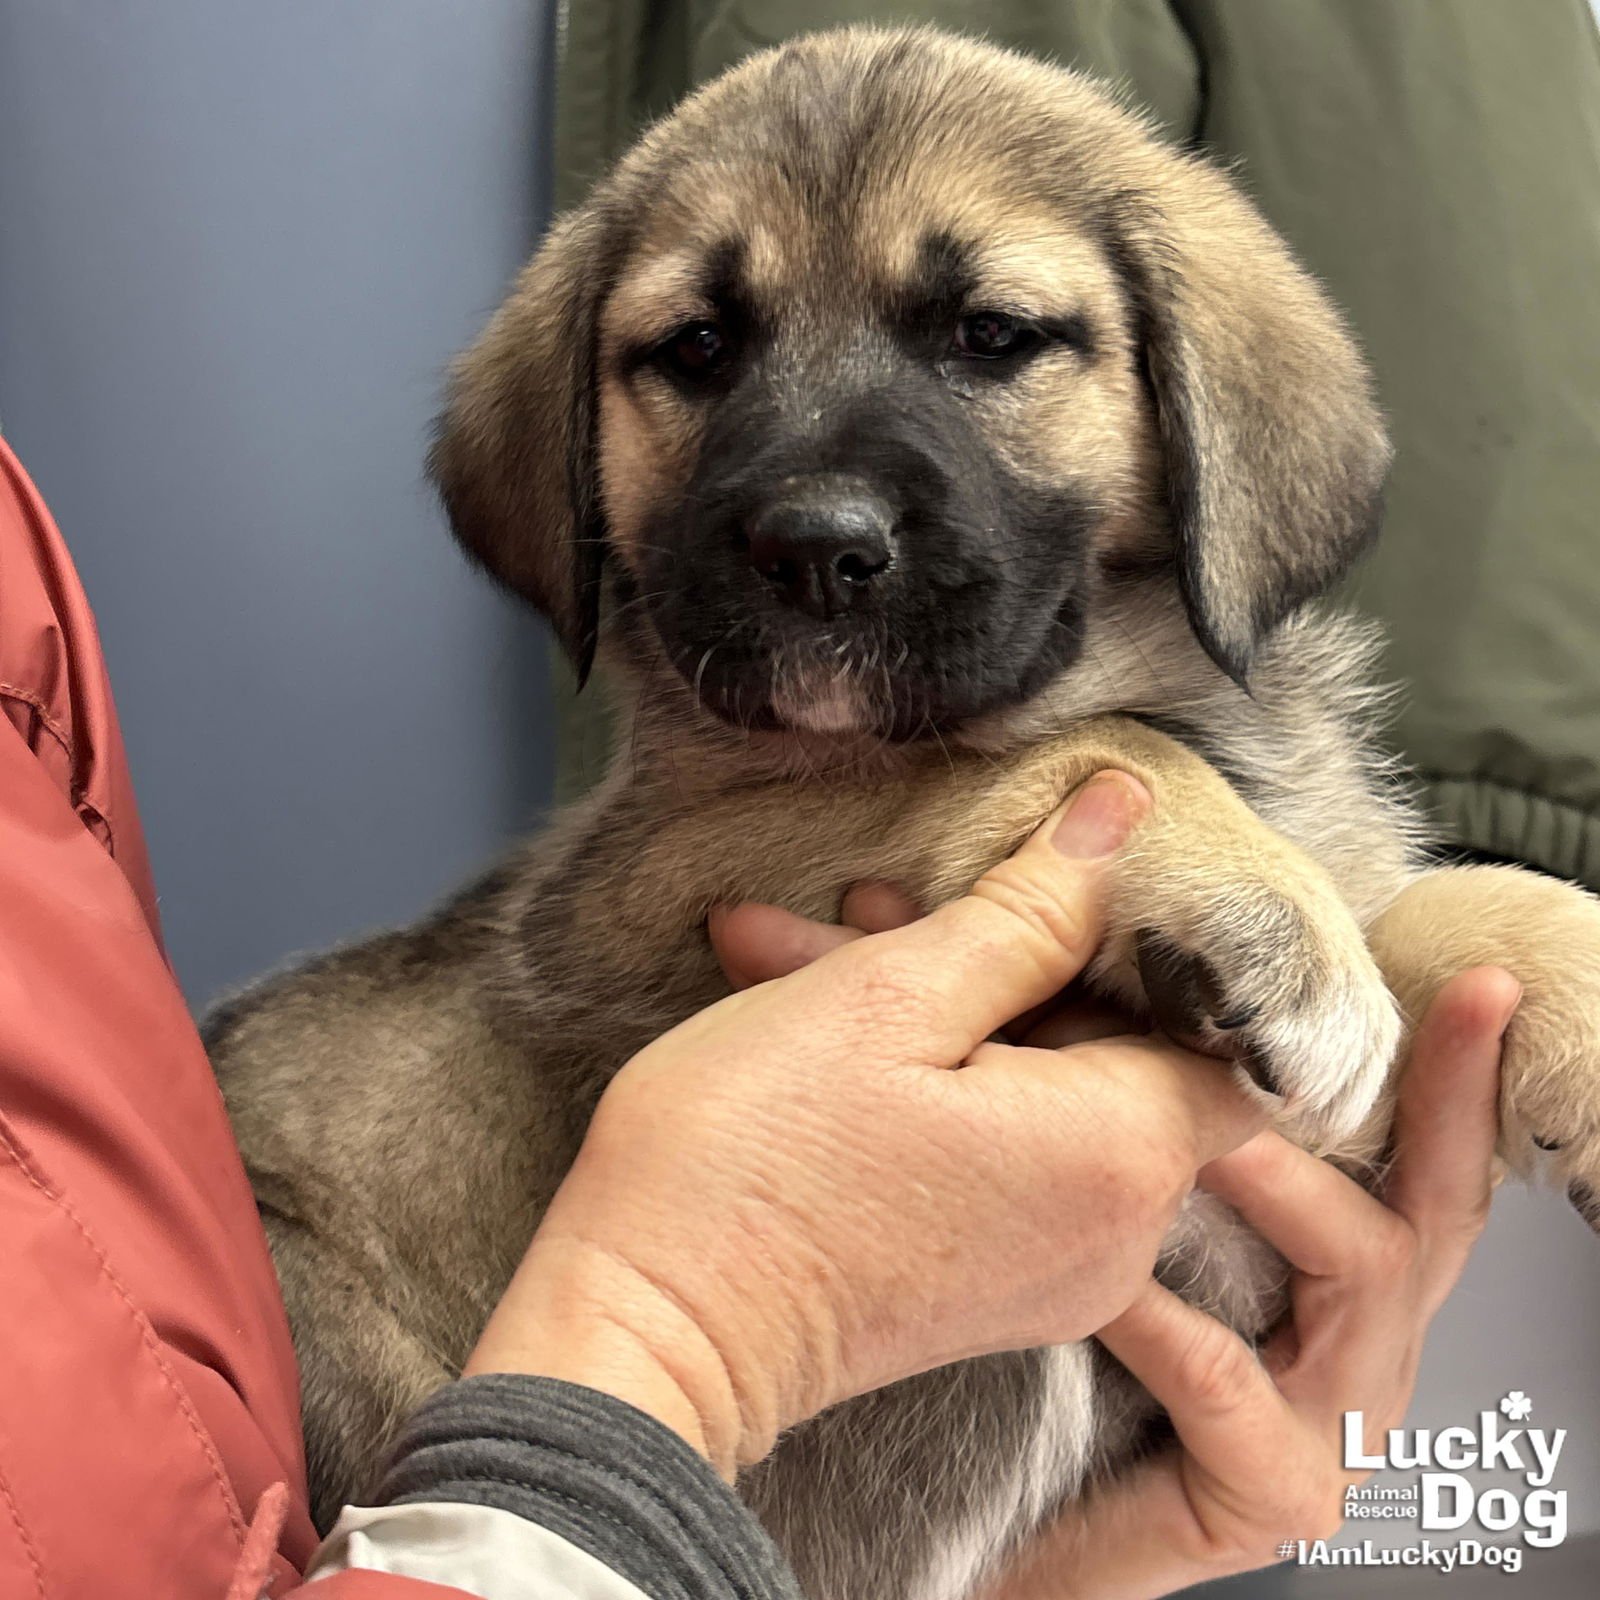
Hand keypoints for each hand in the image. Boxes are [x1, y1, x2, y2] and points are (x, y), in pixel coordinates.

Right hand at [465, 772, 1264, 1475]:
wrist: (647, 1336)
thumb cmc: (755, 1160)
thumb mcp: (889, 998)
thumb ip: (1027, 909)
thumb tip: (1122, 816)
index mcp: (1118, 1153)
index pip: (1223, 1022)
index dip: (1152, 940)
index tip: (1058, 883)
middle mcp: (1115, 1230)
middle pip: (1106, 1046)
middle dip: (996, 957)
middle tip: (866, 908)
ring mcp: (1053, 1269)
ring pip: (1038, 1088)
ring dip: (943, 1009)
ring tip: (809, 949)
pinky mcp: (989, 1283)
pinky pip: (1002, 1148)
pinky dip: (935, 1080)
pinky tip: (822, 1019)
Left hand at [980, 966, 1517, 1599]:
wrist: (1021, 1515)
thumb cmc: (1075, 1355)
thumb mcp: (1138, 1222)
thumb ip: (1158, 1126)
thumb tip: (1140, 994)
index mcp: (1345, 1273)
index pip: (1424, 1156)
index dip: (1457, 1071)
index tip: (1478, 986)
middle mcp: (1366, 1342)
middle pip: (1437, 1205)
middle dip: (1433, 1099)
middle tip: (1329, 1020)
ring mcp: (1337, 1423)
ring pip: (1357, 1267)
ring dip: (1269, 1177)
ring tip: (1182, 1125)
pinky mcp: (1277, 1492)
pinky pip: (1226, 1376)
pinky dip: (1159, 1312)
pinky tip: (1099, 1277)